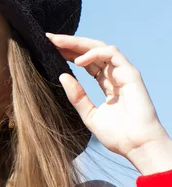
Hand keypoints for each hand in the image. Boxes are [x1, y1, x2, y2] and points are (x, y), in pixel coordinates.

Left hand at [45, 33, 169, 160]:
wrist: (137, 146)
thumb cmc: (118, 136)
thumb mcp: (89, 115)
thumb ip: (77, 97)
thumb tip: (62, 76)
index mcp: (106, 84)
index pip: (86, 62)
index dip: (69, 53)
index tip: (49, 49)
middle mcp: (114, 75)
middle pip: (90, 51)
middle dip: (69, 43)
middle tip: (48, 39)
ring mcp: (123, 73)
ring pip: (100, 48)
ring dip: (78, 43)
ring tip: (58, 43)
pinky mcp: (130, 73)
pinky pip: (112, 54)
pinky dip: (94, 54)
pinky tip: (78, 61)